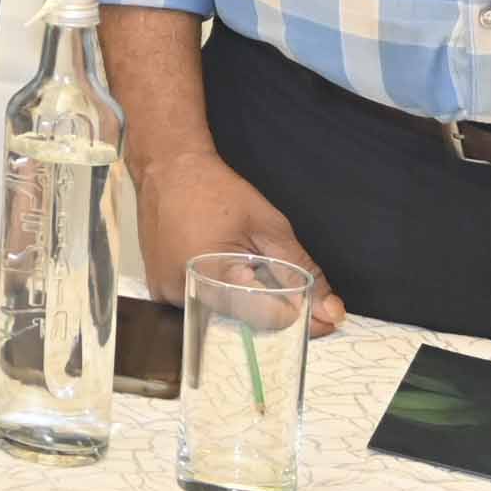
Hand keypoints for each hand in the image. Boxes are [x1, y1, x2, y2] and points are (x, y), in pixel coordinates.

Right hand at [129, 146, 346, 332]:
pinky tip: (215, 262)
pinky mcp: (157, 289)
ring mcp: (166, 295)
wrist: (168, 169)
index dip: (299, 315)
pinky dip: (215, 291)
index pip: (268, 320)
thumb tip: (333, 313)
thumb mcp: (271, 227)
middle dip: (268, 304)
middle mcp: (185, 295)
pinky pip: (196, 304)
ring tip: (238, 259)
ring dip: (240, 298)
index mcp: (216, 279)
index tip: (319, 311)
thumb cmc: (218, 192)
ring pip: (220, 314)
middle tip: (270, 270)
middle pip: (244, 320)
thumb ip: (303, 272)